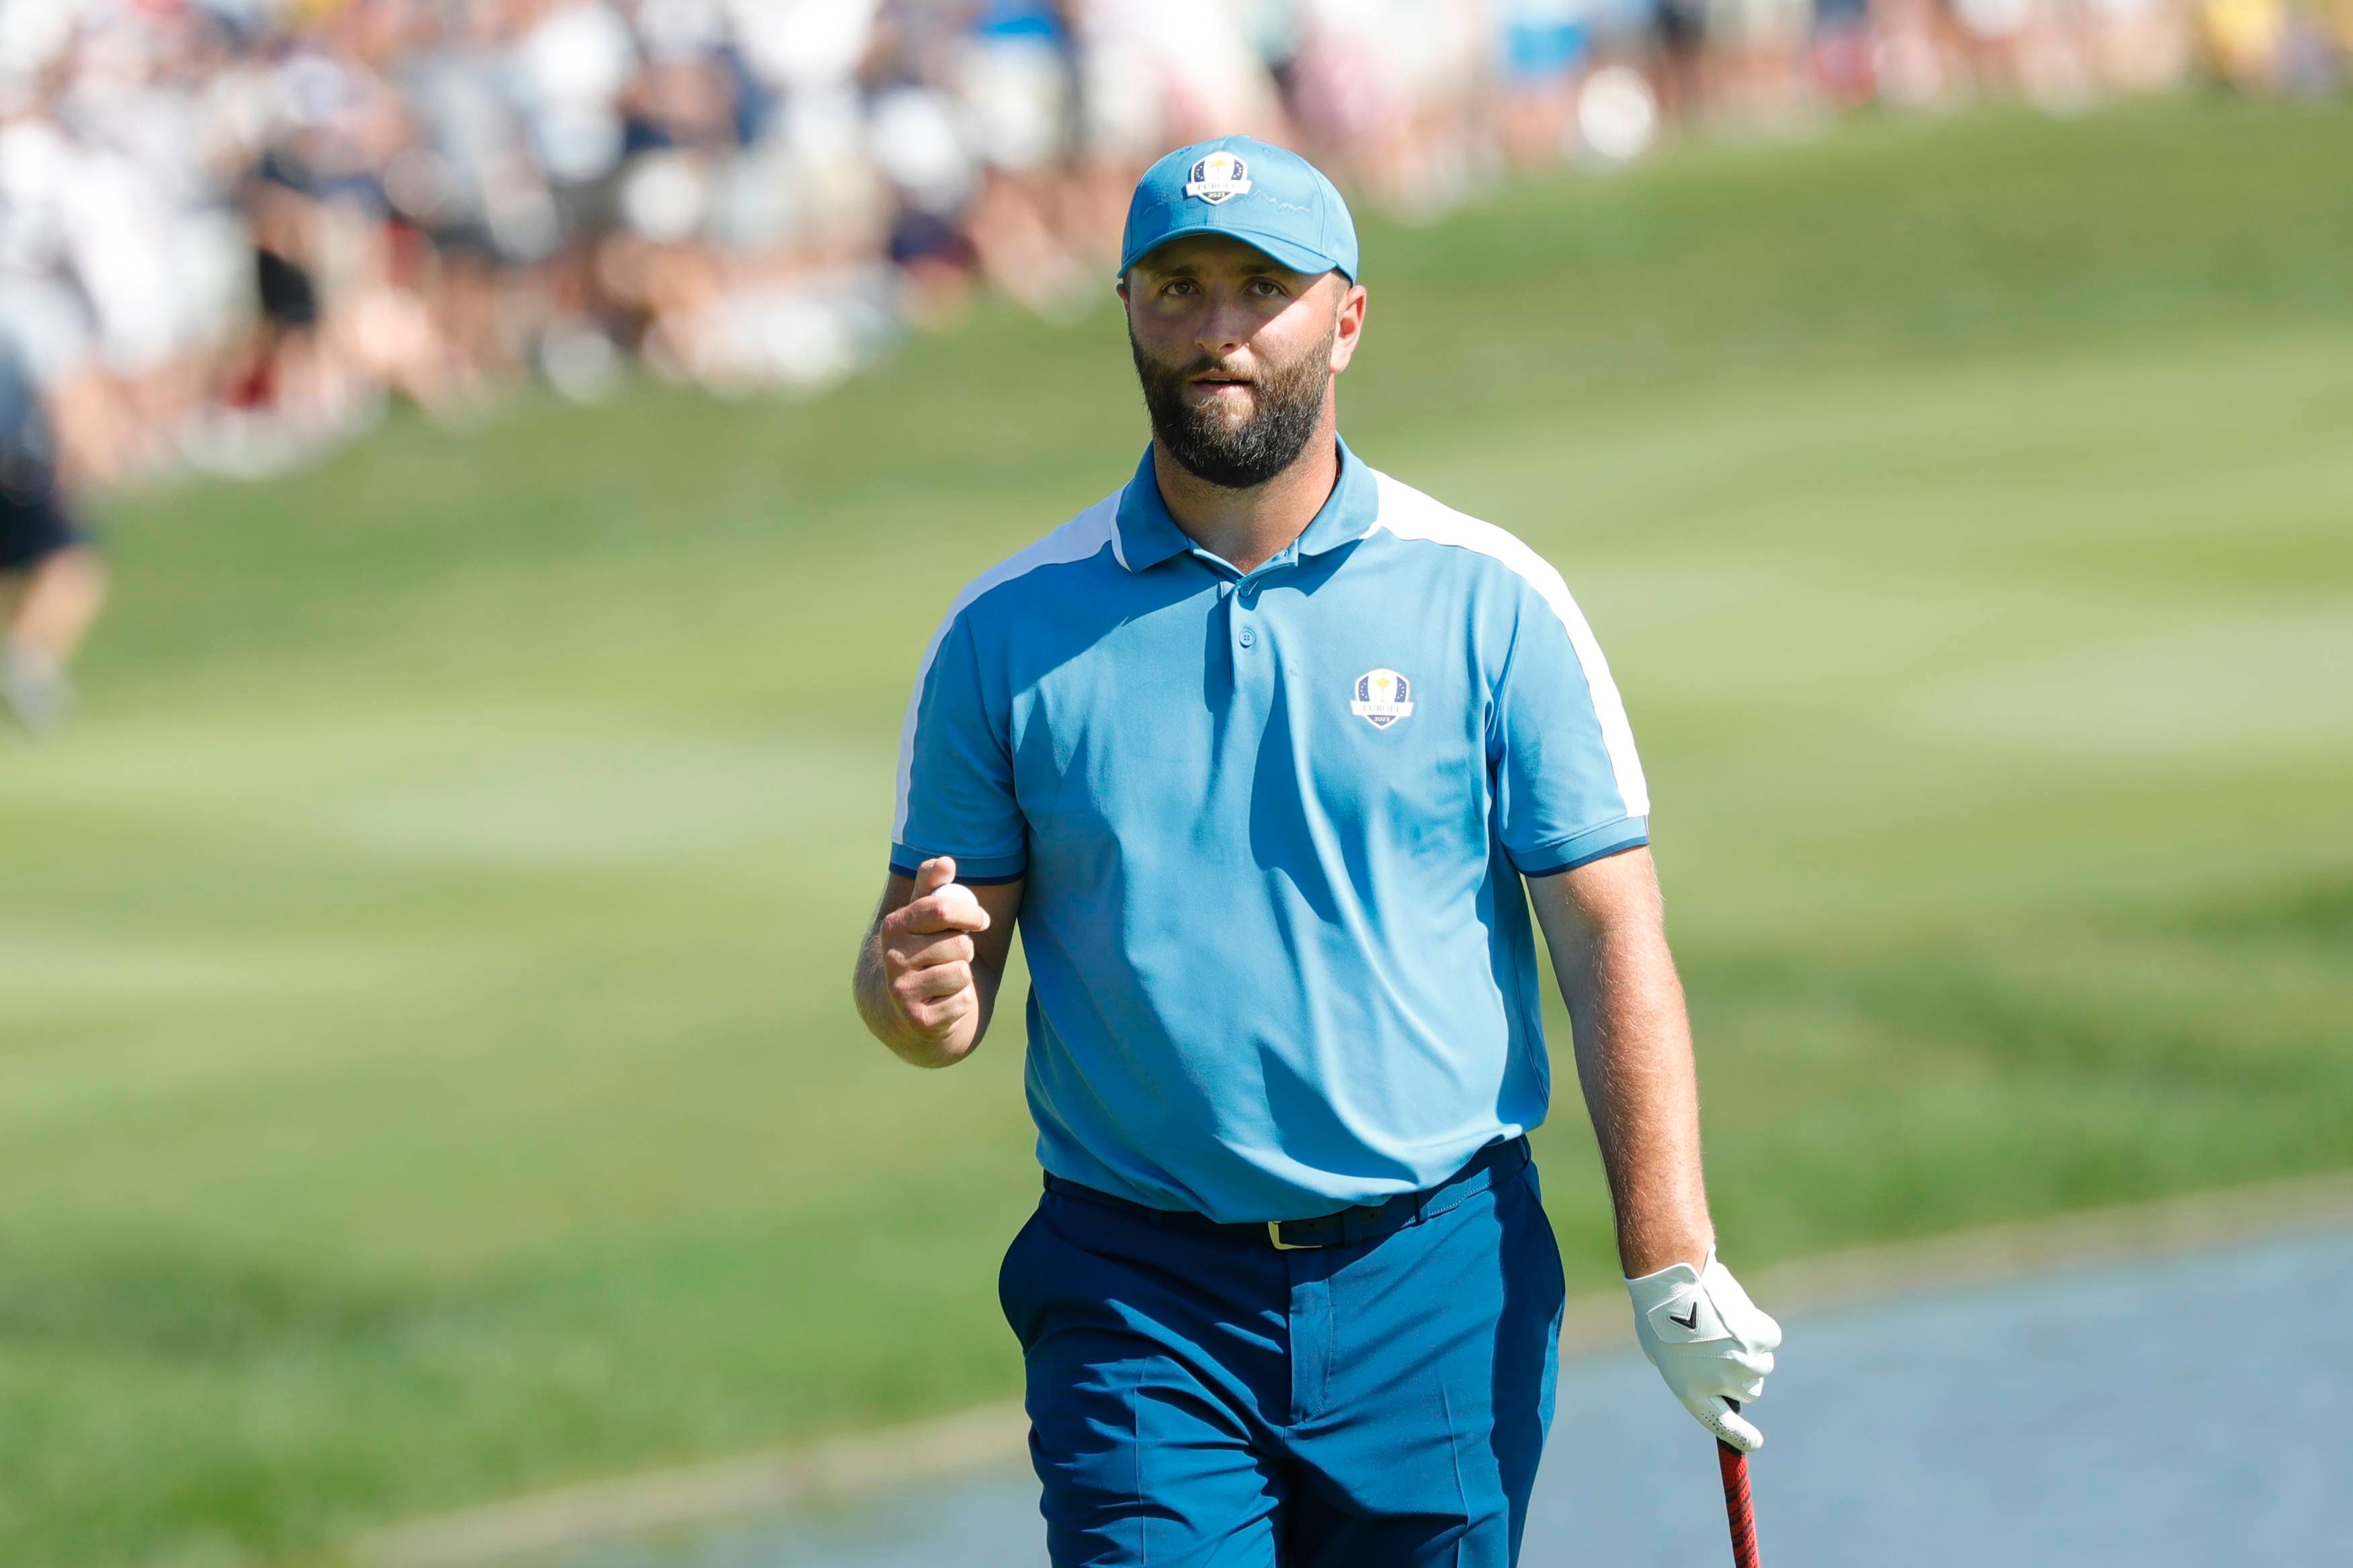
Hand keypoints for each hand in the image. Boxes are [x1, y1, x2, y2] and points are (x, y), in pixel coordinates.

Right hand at [876, 857, 992, 1046]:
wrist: (904, 1010)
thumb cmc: (924, 954)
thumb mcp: (923, 919)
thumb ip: (932, 887)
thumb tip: (945, 861)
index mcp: (894, 927)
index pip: (942, 909)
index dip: (972, 914)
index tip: (981, 921)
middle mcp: (893, 959)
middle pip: (960, 944)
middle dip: (966, 949)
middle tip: (953, 956)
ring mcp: (903, 992)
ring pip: (962, 973)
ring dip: (963, 976)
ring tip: (945, 979)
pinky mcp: (919, 1021)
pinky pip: (963, 1002)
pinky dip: (962, 1001)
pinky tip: (944, 1001)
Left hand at [1625, 1249, 1781, 1451]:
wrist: (1673, 1283)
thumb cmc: (1657, 1311)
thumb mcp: (1658, 1350)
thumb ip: (1682, 1366)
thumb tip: (1699, 1367)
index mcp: (1692, 1392)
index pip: (1723, 1425)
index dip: (1741, 1437)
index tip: (1755, 1443)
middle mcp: (1722, 1385)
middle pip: (1750, 1391)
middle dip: (1742, 1374)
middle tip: (1726, 1346)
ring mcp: (1745, 1364)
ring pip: (1761, 1365)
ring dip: (1750, 1349)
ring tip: (1725, 1324)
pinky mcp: (1761, 1340)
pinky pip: (1768, 1338)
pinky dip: (1758, 1327)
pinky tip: (1735, 1311)